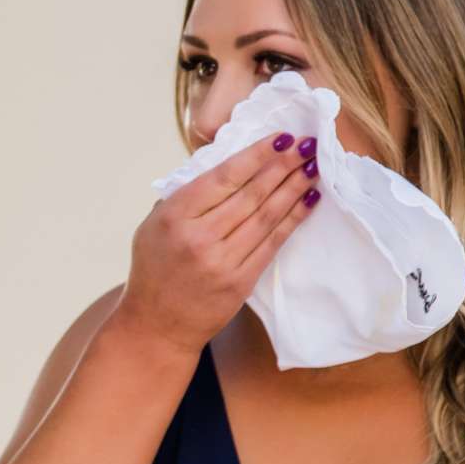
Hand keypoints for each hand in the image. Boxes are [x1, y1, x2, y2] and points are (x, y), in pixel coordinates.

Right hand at [114, 132, 320, 353]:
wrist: (157, 325)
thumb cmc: (154, 269)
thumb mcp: (153, 225)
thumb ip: (184, 197)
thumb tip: (226, 166)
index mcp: (173, 217)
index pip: (223, 179)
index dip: (255, 156)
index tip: (279, 138)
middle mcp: (198, 238)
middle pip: (250, 195)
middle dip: (282, 166)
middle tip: (306, 145)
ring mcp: (221, 262)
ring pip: (266, 217)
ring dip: (293, 189)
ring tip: (312, 167)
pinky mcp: (240, 282)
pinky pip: (272, 243)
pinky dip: (292, 220)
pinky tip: (307, 201)